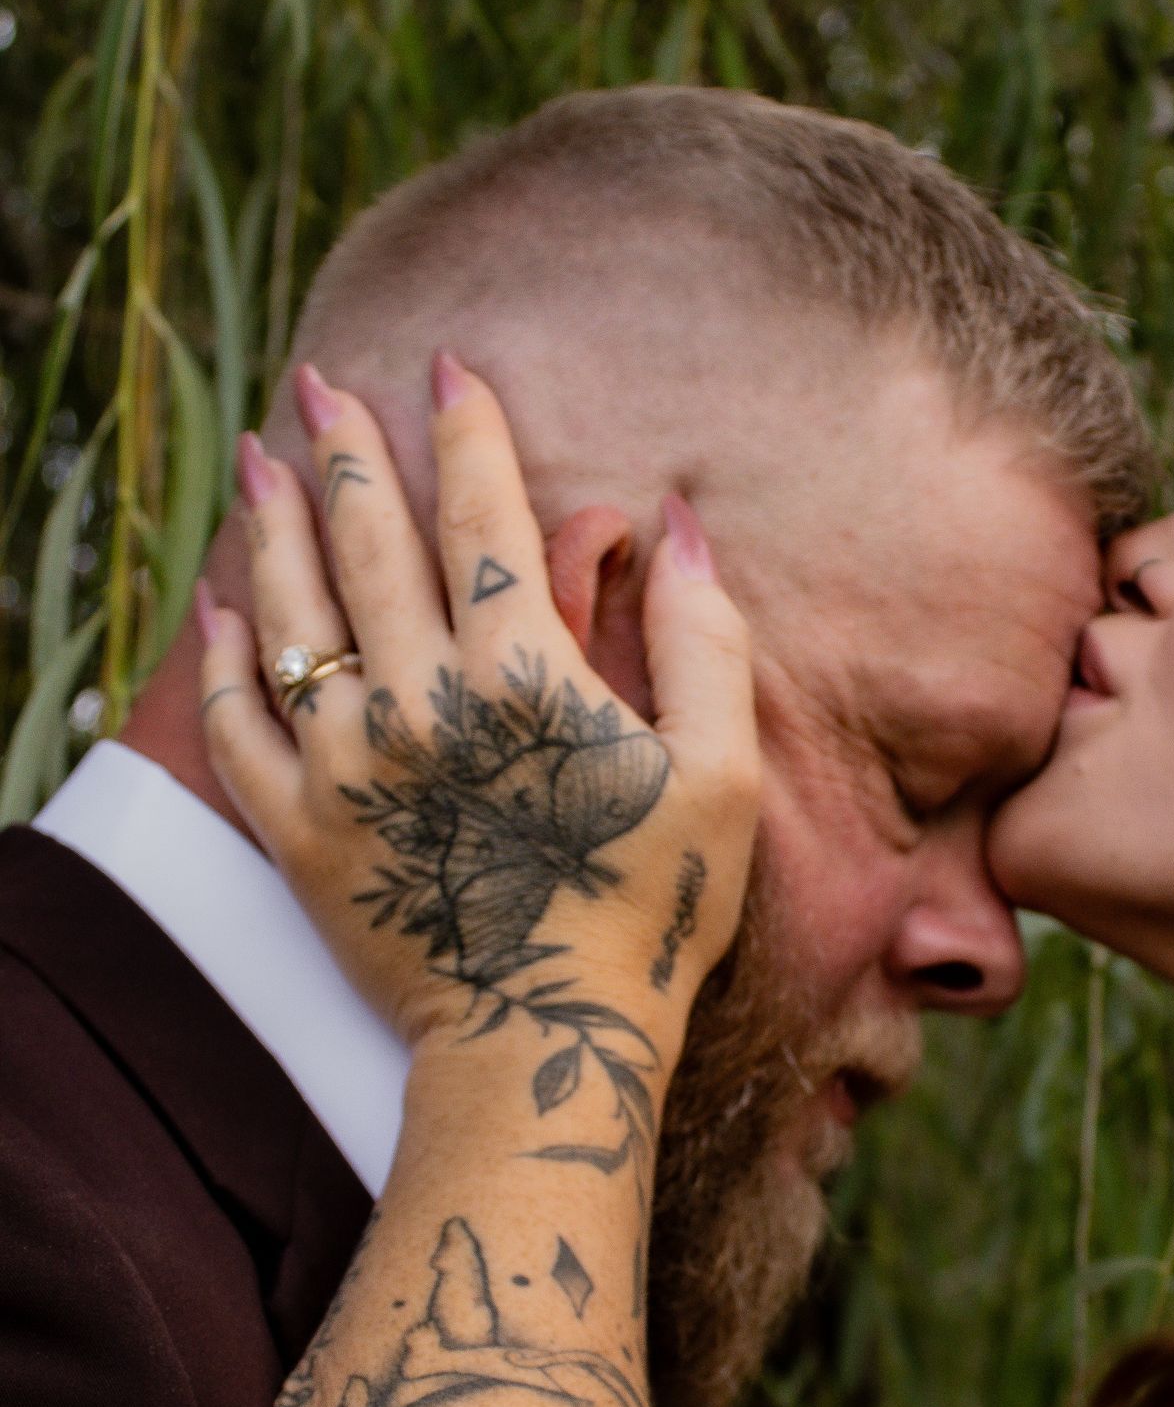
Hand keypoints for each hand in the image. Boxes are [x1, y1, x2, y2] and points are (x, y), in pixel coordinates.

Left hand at [197, 352, 758, 1062]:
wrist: (542, 1043)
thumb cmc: (651, 913)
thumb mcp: (722, 774)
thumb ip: (705, 641)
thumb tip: (682, 527)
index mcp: (522, 674)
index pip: (484, 517)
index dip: (466, 430)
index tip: (449, 364)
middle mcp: (419, 699)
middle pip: (370, 543)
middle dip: (347, 449)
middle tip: (319, 381)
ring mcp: (345, 764)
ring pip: (292, 614)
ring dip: (274, 525)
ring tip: (259, 461)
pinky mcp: (296, 830)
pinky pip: (239, 721)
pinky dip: (223, 654)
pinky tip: (218, 606)